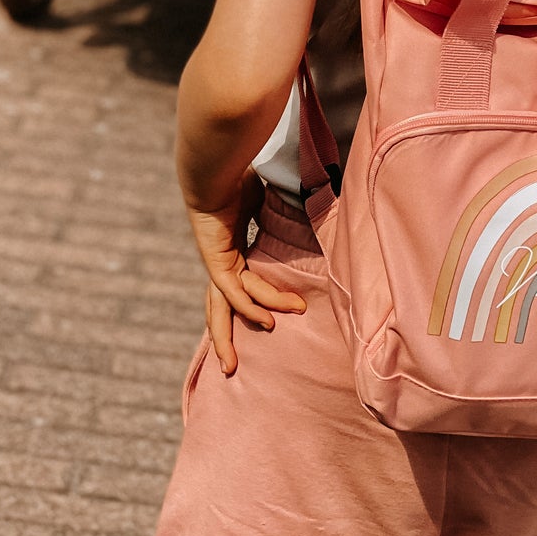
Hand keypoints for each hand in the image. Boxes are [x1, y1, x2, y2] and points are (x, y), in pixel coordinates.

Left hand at [186, 171, 305, 374]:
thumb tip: (321, 201)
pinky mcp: (216, 262)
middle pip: (219, 309)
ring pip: (226, 308)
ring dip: (251, 322)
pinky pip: (236, 292)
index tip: (261, 324)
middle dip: (223, 339)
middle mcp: (221, 262)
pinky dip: (253, 307)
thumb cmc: (240, 175)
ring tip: (277, 329)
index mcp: (230, 251)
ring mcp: (216, 264)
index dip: (245, 308)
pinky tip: (269, 319)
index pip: (236, 287)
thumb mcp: (271, 200)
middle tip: (230, 369)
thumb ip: (290, 212)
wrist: (215, 166)